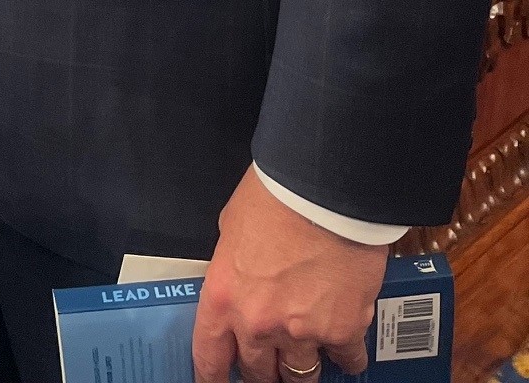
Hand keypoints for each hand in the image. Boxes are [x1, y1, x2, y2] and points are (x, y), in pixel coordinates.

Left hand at [193, 168, 386, 382]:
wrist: (324, 192)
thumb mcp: (232, 228)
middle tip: (269, 365)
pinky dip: (346, 357)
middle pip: (257, 372)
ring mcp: (301, 333)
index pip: (209, 355)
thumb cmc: (274, 197)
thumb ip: (234, 266)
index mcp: (223, 296)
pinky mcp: (343, 331)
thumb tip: (243, 278)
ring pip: (301, 375)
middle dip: (262, 370)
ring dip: (302, 370)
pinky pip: (346, 361)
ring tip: (306, 360)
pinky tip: (346, 349)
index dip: (211, 377)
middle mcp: (258, 324)